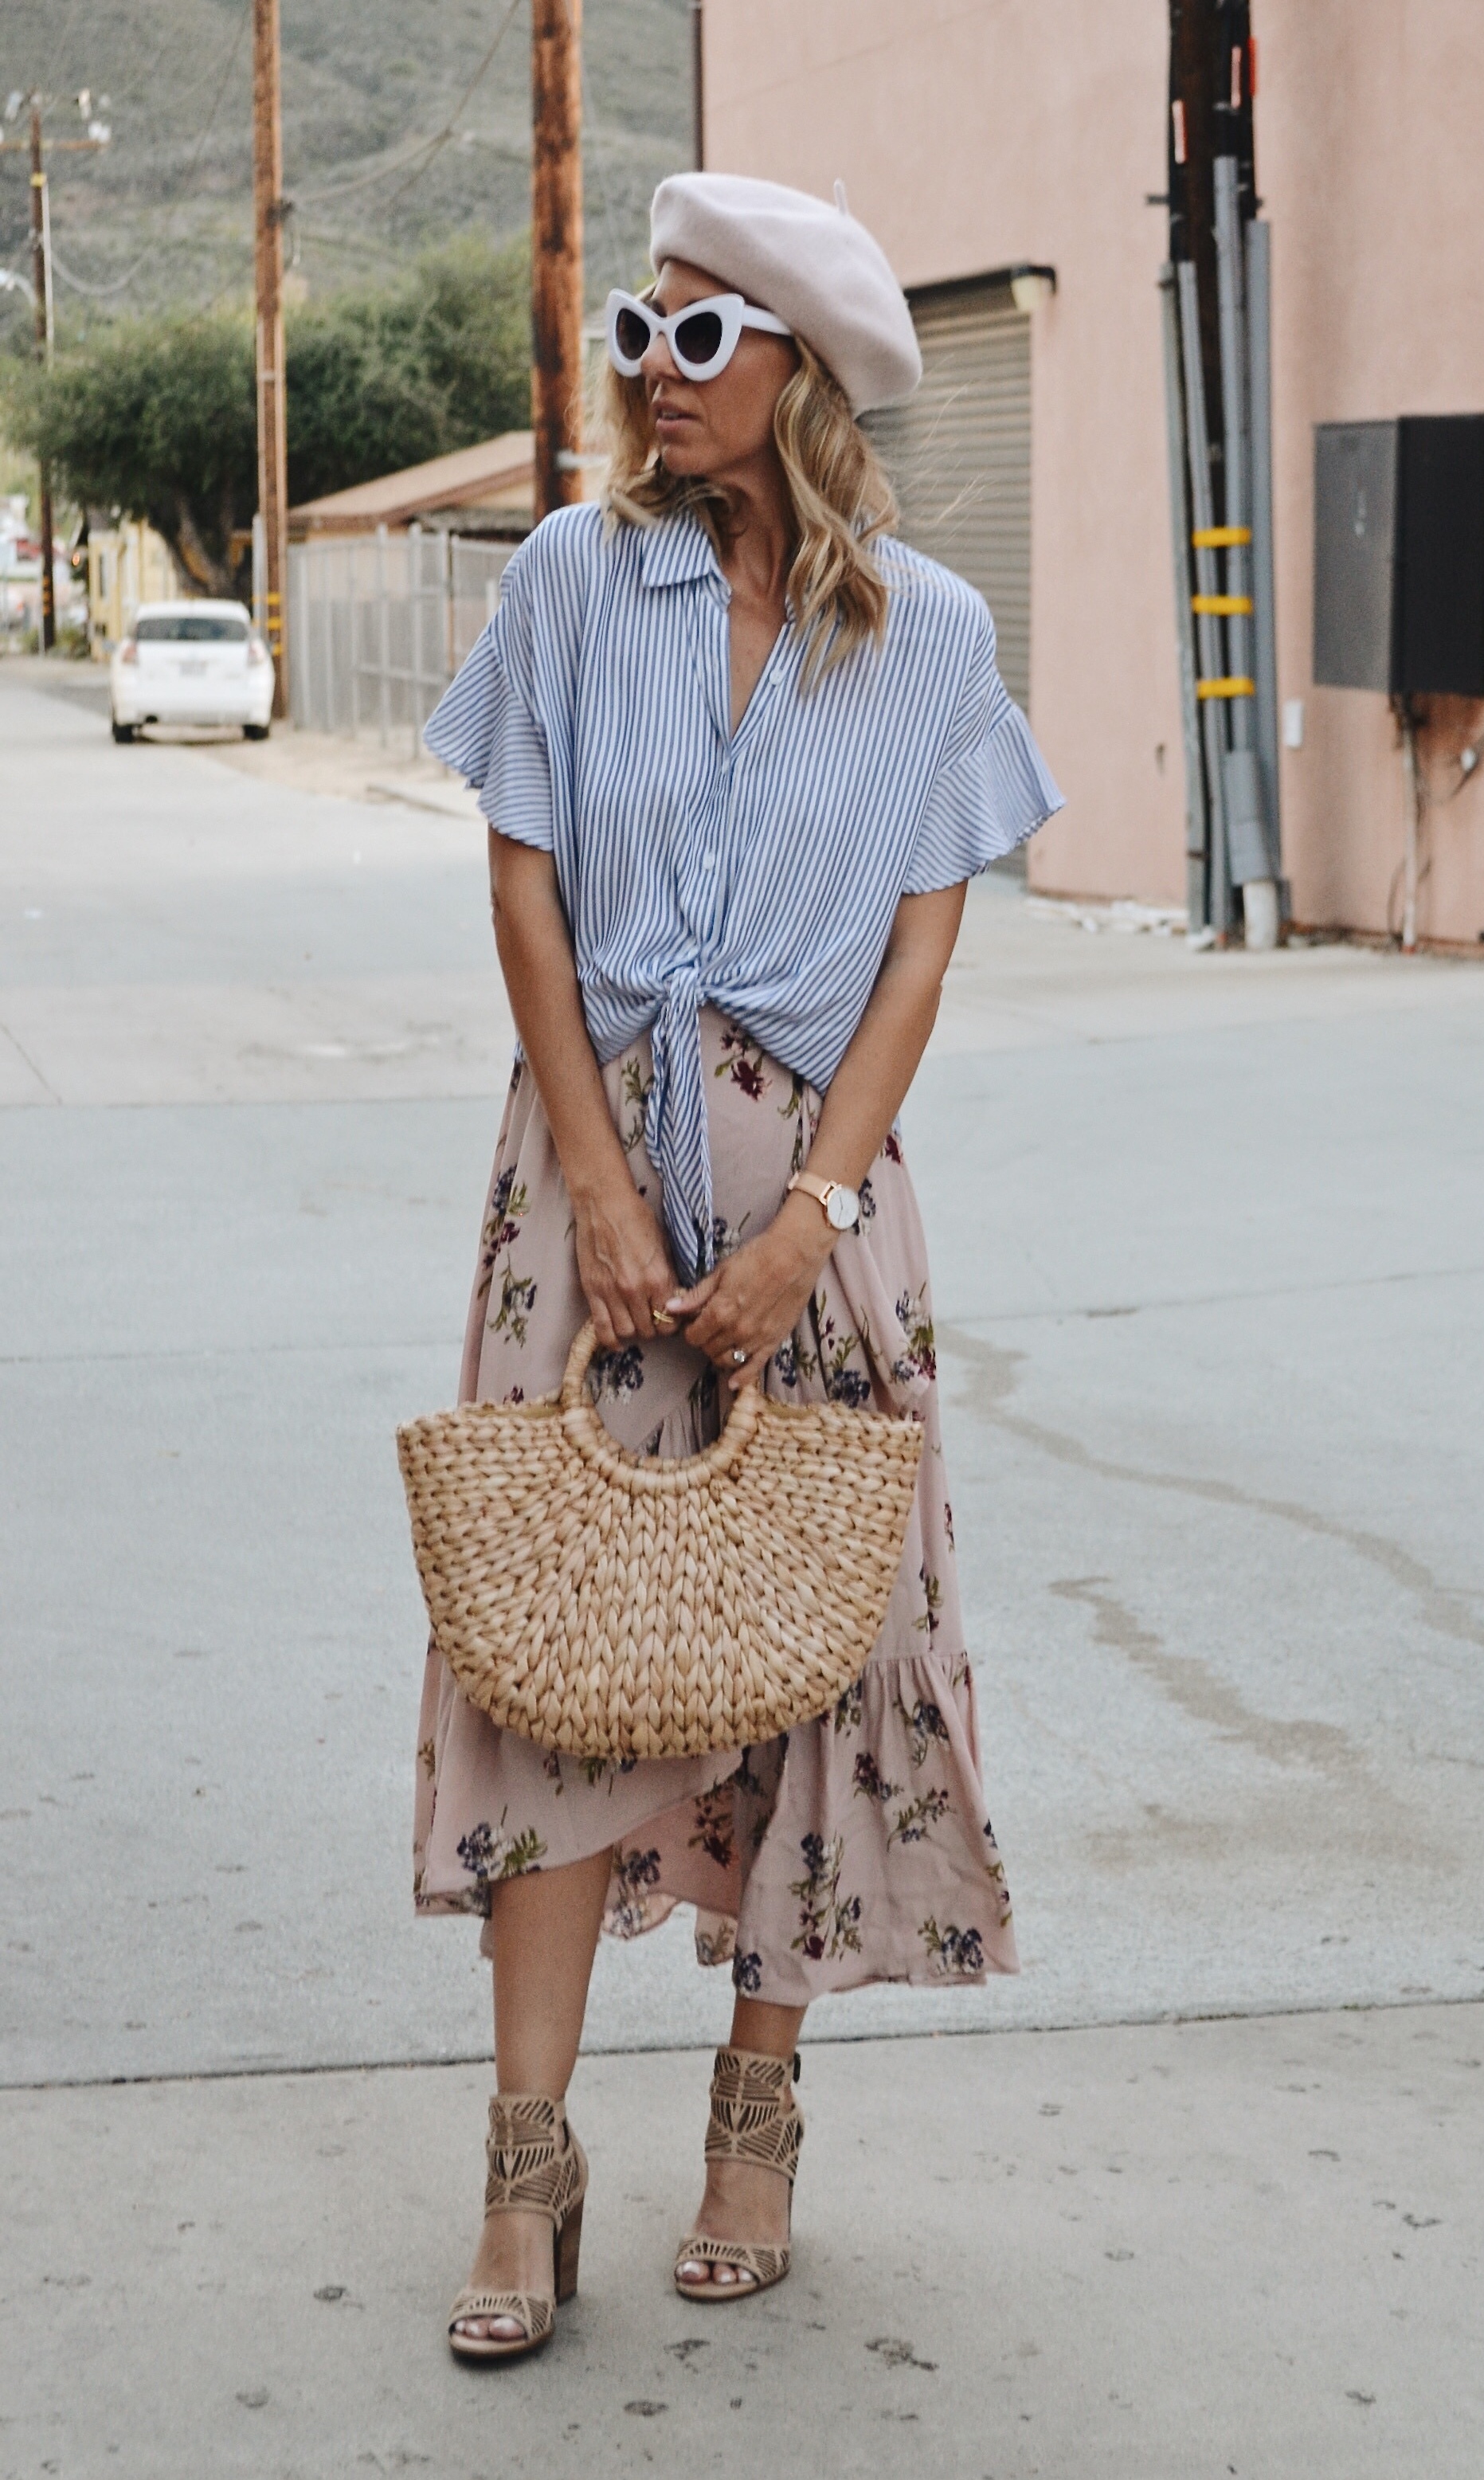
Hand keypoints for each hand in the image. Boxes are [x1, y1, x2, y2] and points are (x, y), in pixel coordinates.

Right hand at [572, 1175, 677, 1350]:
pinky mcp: (592, 1291)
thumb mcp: (664, 1245)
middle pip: (650, 1330)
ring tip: (635, 1323)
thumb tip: (673, 1298)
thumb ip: (668, 1276)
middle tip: (652, 1319)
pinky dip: (611, 1339)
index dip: (672, 1323)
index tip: (670, 1319)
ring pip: (627, 1332)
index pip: (670, 1320)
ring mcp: (611, 1292)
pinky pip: (601, 1328)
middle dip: (654, 1328)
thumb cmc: (636, 1218)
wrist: (604, 1203)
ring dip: (634, 1332)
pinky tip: (617, 1339)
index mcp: (658, 1278)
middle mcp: (636, 1289)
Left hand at [666, 1193, 832, 1390]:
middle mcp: (736, 1331)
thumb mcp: (721, 1272)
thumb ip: (696, 1295)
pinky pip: (754, 1368)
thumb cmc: (756, 1258)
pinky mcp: (773, 1342)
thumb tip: (671, 1308)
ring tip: (722, 1343)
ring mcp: (756, 1339)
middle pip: (708, 1349)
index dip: (690, 1330)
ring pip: (727, 1362)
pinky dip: (742, 1378)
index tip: (695, 1322)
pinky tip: (734, 1383)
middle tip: (709, 1329)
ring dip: (720, 1355)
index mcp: (719, 1312)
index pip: (693, 1336)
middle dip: (704, 1340)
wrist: (794, 1256)